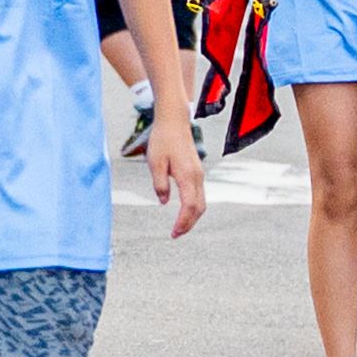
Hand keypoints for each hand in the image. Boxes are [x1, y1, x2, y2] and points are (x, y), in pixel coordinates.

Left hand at [148, 116, 207, 238]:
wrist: (174, 122)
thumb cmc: (162, 140)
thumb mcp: (155, 162)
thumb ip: (160, 184)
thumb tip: (164, 202)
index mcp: (187, 175)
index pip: (189, 206)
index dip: (183, 222)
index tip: (173, 233)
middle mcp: (197, 176)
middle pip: (199, 208)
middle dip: (189, 224)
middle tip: (175, 235)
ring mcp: (199, 174)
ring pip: (201, 202)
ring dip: (192, 217)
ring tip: (179, 227)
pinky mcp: (197, 172)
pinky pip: (199, 195)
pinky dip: (193, 207)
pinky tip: (183, 212)